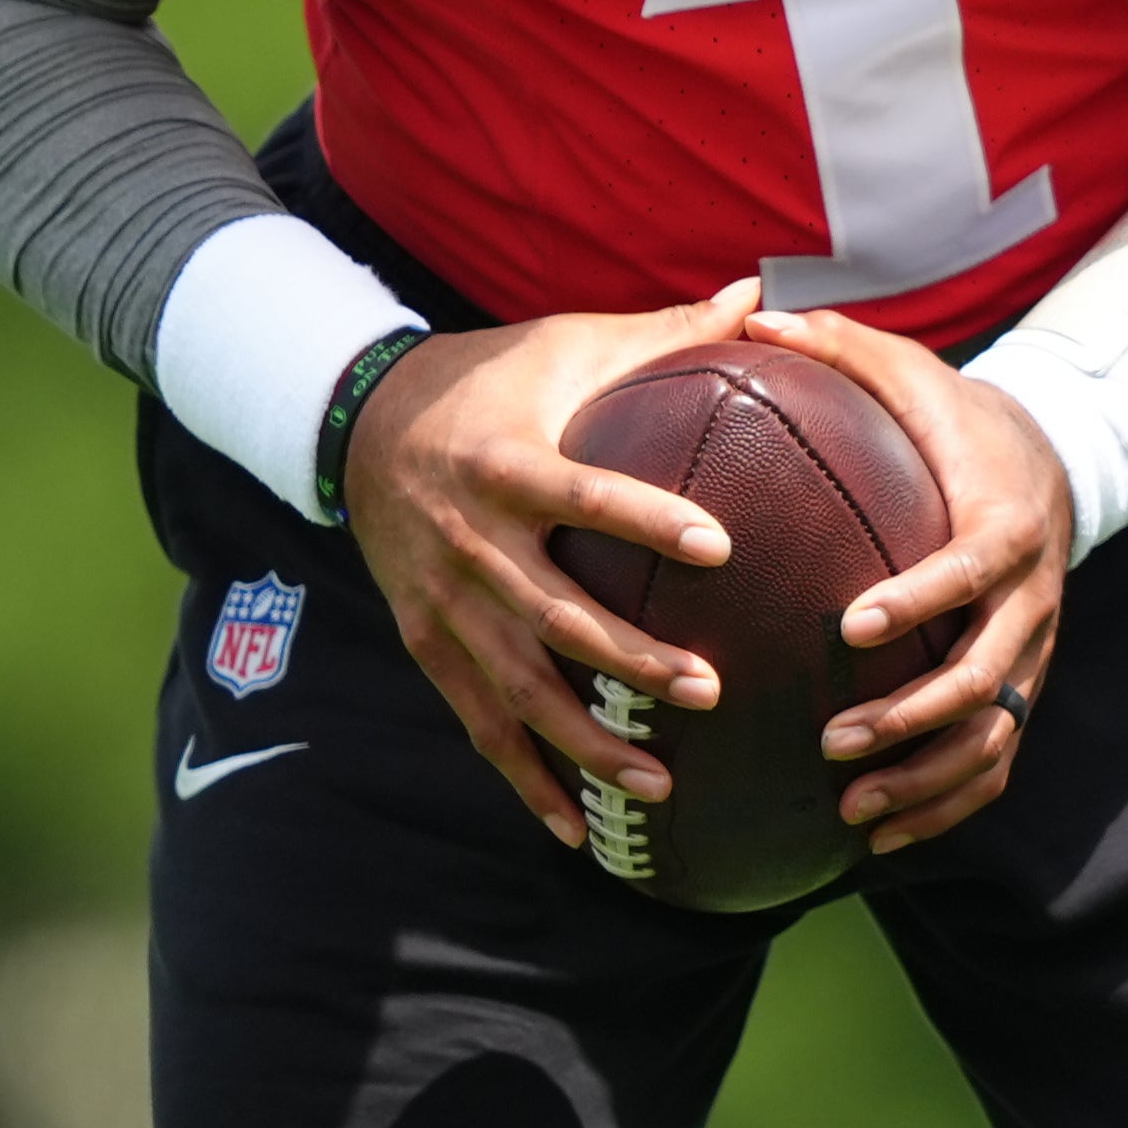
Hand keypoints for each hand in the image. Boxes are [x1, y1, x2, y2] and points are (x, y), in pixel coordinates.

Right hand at [338, 285, 752, 847]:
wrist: (361, 425)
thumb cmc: (493, 379)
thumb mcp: (567, 344)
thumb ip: (666, 333)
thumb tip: (766, 295)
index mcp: (506, 464)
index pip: (584, 496)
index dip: (647, 521)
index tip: (721, 546)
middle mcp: (470, 543)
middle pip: (553, 615)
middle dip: (629, 662)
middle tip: (711, 690)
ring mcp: (444, 606)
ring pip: (518, 689)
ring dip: (587, 742)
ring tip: (661, 781)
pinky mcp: (429, 646)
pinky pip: (480, 727)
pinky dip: (527, 782)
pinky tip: (578, 832)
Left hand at [742, 305, 1074, 854]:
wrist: (1054, 463)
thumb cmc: (956, 419)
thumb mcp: (912, 373)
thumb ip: (840, 348)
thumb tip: (752, 313)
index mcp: (1003, 522)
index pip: (969, 570)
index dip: (920, 601)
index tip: (851, 627)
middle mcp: (1030, 598)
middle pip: (986, 676)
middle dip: (912, 717)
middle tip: (831, 742)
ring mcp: (1034, 653)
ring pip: (995, 737)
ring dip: (925, 781)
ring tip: (849, 808)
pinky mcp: (1026, 689)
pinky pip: (997, 765)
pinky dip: (946, 807)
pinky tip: (881, 838)